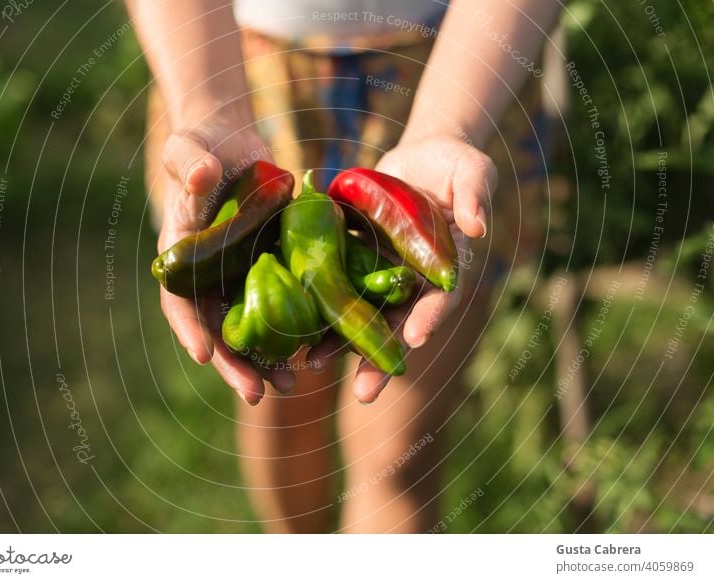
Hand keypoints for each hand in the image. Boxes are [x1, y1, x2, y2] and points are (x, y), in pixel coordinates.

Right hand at [156, 115, 294, 403]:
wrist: (233, 144)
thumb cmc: (204, 144)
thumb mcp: (190, 147)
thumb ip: (189, 162)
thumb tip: (199, 178)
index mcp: (183, 256)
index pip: (180, 300)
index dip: (190, 328)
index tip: (204, 355)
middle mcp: (208, 277)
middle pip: (217, 330)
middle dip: (235, 364)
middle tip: (258, 394)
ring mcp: (238, 278)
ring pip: (249, 329)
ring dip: (266, 360)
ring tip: (289, 387)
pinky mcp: (267, 270)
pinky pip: (278, 307)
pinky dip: (293, 331)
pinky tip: (313, 352)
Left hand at [308, 132, 496, 402]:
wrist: (417, 161)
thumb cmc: (453, 166)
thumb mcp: (471, 172)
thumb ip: (475, 196)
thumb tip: (477, 226)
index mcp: (445, 267)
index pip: (440, 298)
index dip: (429, 318)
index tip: (416, 339)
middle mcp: (412, 281)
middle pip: (397, 325)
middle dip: (381, 358)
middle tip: (364, 393)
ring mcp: (381, 276)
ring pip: (361, 317)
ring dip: (340, 344)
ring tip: (314, 367)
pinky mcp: (353, 262)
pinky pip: (335, 288)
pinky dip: (316, 308)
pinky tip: (293, 328)